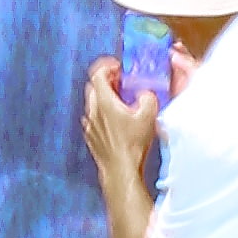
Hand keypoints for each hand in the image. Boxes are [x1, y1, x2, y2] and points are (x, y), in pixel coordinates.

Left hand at [79, 58, 164, 237]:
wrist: (120, 171)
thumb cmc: (133, 144)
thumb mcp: (148, 116)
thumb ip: (148, 97)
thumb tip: (145, 94)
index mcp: (103, 101)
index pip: (97, 73)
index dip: (108, 66)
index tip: (119, 67)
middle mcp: (92, 111)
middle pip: (93, 86)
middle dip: (107, 81)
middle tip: (123, 83)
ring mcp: (89, 125)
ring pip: (93, 103)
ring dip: (105, 98)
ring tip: (122, 103)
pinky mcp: (91, 138)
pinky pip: (94, 118)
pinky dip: (103, 114)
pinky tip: (118, 122)